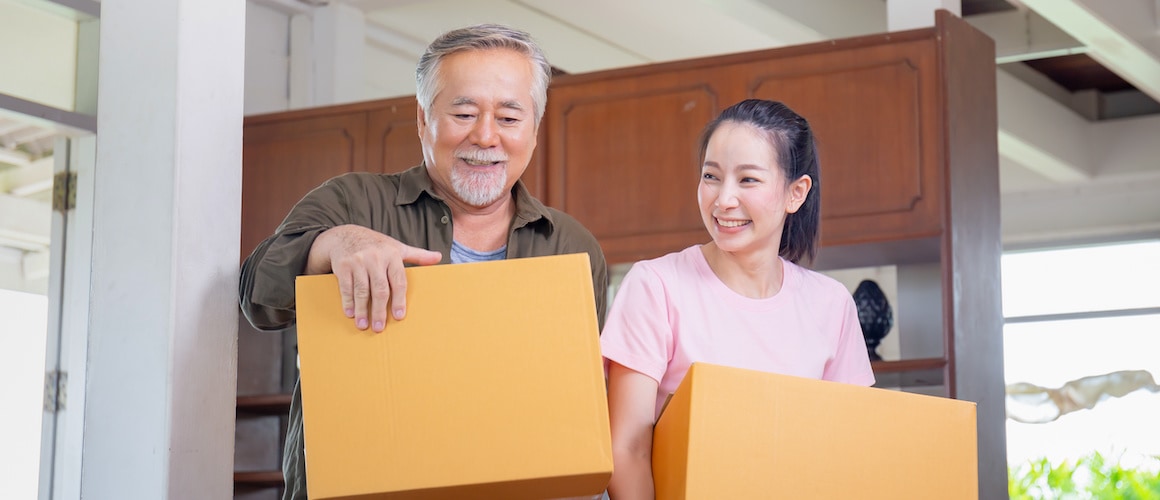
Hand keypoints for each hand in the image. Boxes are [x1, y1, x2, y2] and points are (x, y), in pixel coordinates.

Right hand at [306, 225, 441, 331]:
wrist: (346, 235)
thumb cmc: (376, 245)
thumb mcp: (397, 247)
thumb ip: (417, 255)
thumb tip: (439, 257)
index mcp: (392, 255)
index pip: (398, 280)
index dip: (399, 300)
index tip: (398, 317)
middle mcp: (375, 258)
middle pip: (379, 289)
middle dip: (379, 310)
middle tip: (379, 327)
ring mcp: (358, 261)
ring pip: (361, 290)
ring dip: (362, 310)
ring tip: (363, 325)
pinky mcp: (343, 266)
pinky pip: (346, 287)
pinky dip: (348, 302)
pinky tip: (350, 314)